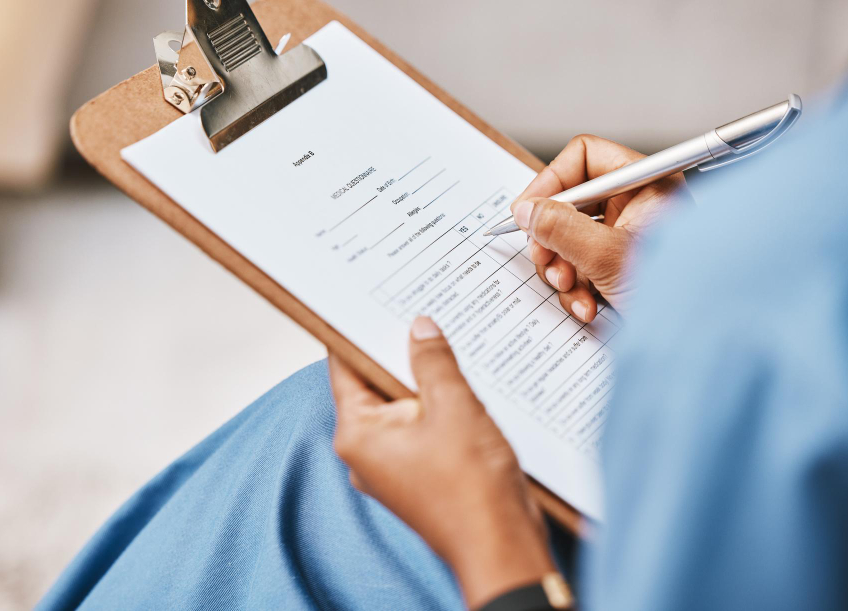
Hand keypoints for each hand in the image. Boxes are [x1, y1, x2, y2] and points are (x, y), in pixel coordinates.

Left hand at [329, 317, 554, 608]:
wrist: (502, 546)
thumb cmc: (471, 488)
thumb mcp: (453, 406)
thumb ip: (432, 361)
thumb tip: (420, 328)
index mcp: (358, 433)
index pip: (345, 367)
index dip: (357, 331)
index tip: (366, 300)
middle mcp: (366, 451)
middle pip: (374, 384)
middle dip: (399, 352)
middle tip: (418, 312)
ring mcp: (392, 464)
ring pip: (402, 404)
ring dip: (424, 379)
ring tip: (448, 344)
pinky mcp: (419, 472)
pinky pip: (421, 426)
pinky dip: (437, 404)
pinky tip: (463, 384)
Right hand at [512, 134, 689, 320]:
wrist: (700, 343)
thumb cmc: (679, 295)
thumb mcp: (607, 257)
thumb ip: (560, 228)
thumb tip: (527, 210)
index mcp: (646, 184)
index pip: (585, 158)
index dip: (551, 182)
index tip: (527, 211)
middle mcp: (638, 206)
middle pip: (572, 202)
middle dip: (553, 236)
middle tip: (545, 257)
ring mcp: (629, 238)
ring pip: (571, 238)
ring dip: (562, 268)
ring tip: (572, 288)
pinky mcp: (621, 267)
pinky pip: (582, 266)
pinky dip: (577, 288)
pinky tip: (588, 306)